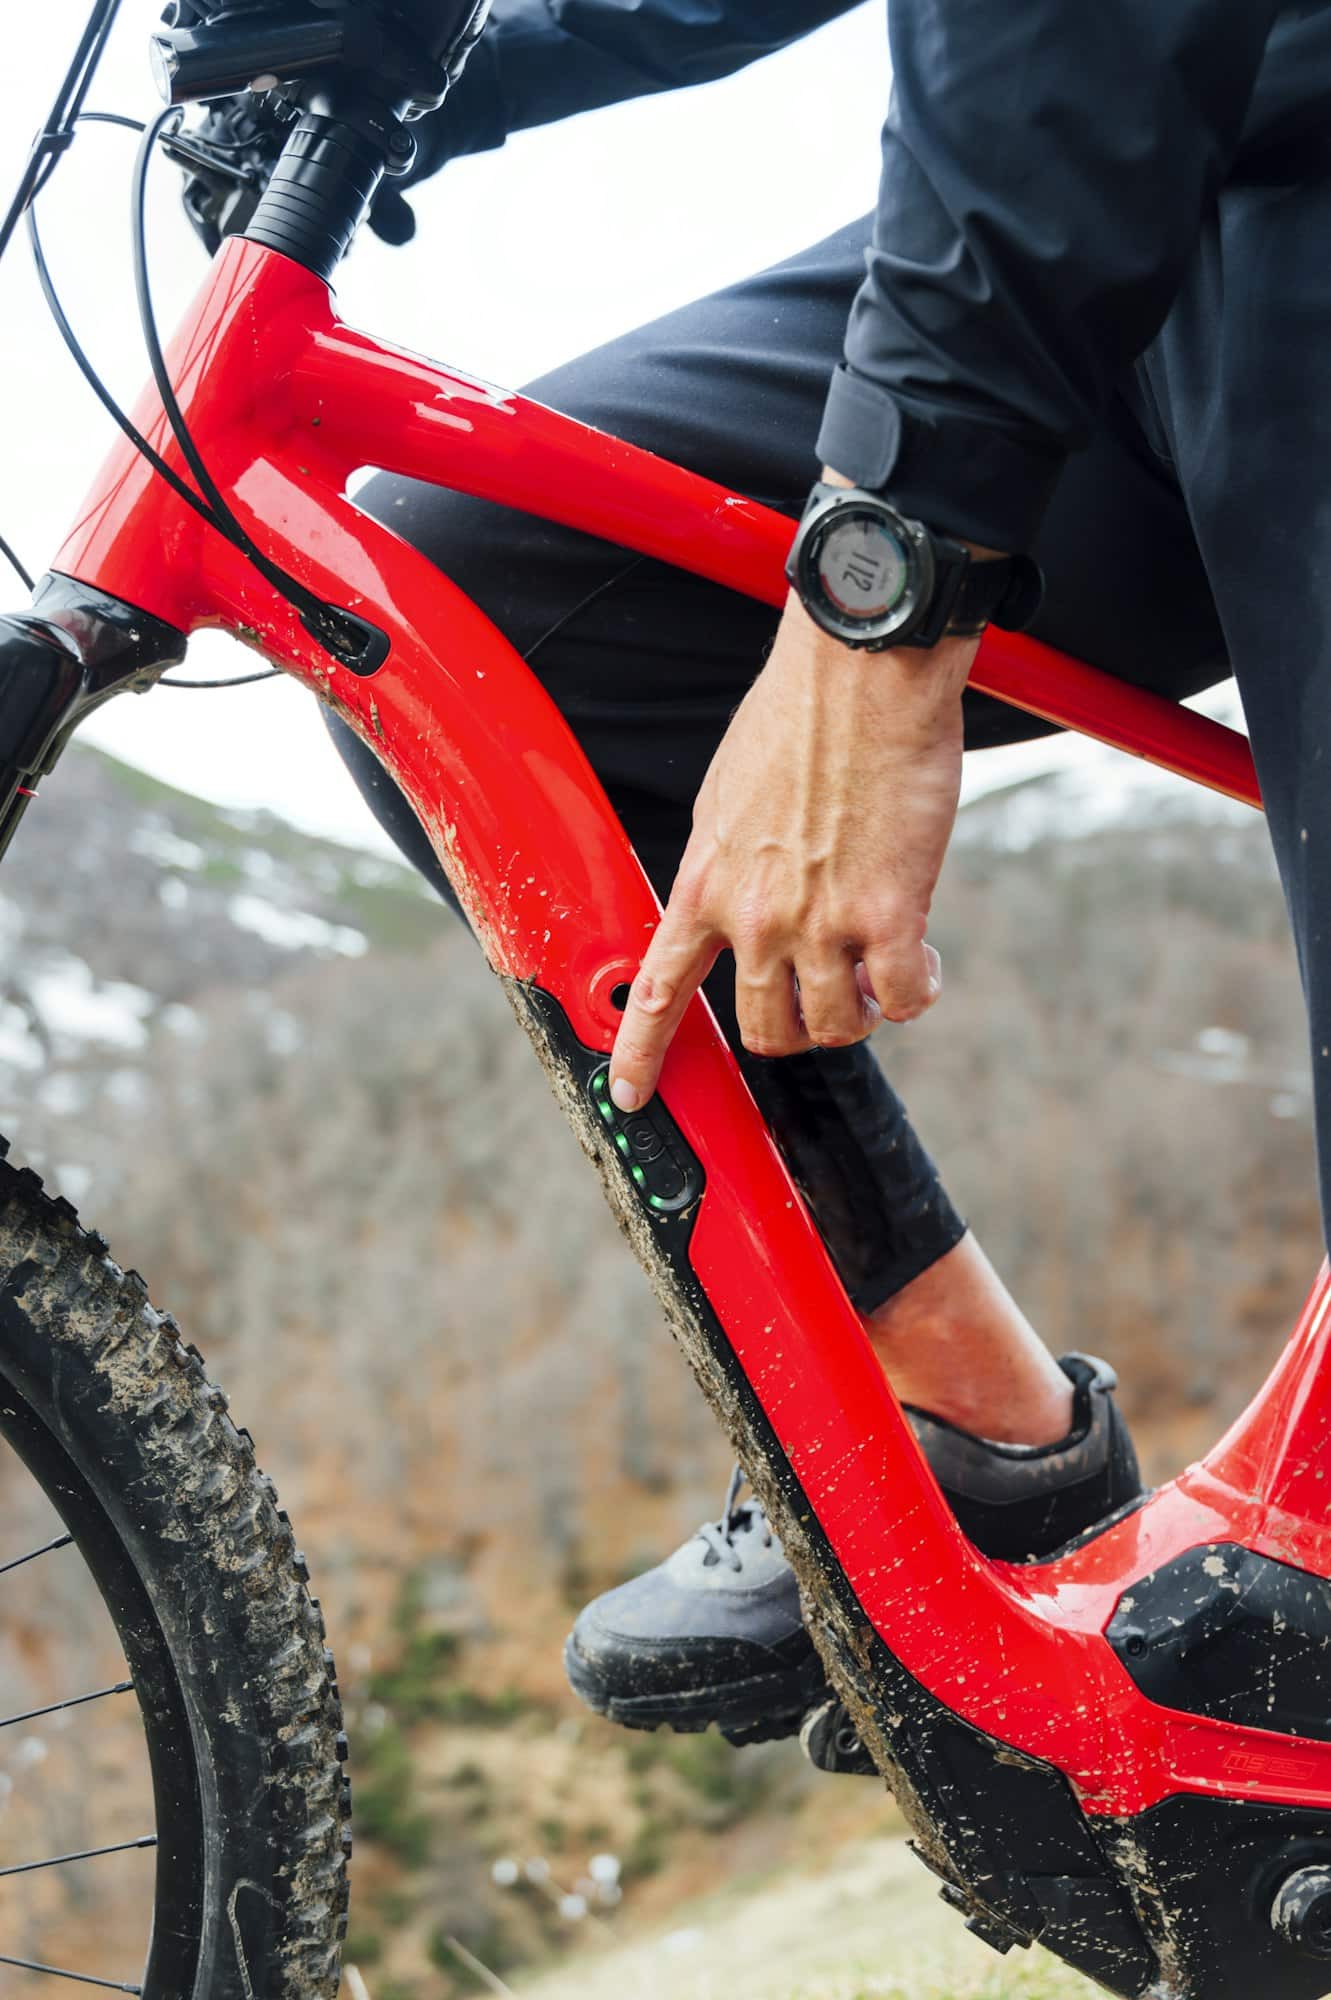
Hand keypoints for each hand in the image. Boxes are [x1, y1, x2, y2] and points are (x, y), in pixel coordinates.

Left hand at [608, 592, 978, 1110]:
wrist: (862, 673)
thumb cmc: (799, 718)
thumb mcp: (728, 797)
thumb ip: (729, 865)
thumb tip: (744, 906)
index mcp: (703, 883)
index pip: (658, 990)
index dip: (642, 1055)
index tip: (631, 1098)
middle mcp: (753, 916)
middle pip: (765, 1031)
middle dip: (799, 1025)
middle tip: (830, 990)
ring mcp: (820, 920)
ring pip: (836, 1026)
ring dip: (863, 1011)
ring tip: (882, 969)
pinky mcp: (890, 913)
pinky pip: (905, 999)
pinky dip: (918, 992)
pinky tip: (925, 961)